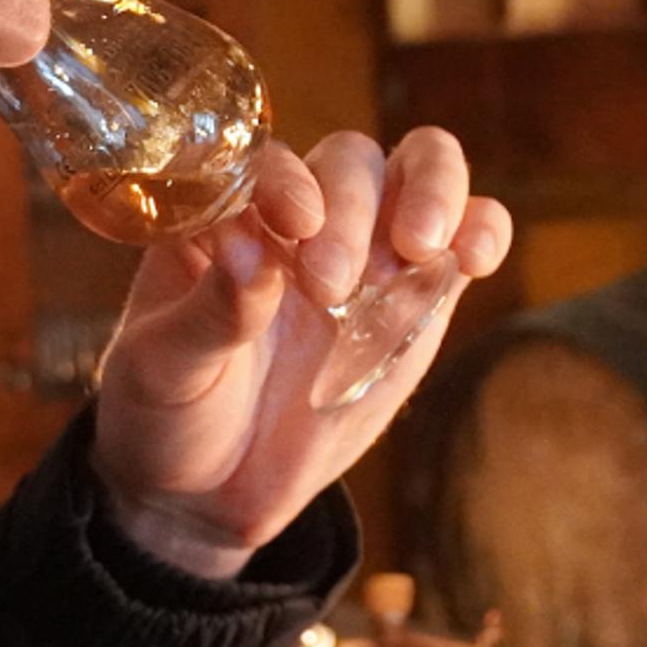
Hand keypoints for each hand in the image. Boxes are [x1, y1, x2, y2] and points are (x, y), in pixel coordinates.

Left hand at [89, 128, 515, 579]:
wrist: (213, 484)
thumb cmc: (169, 409)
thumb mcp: (164, 368)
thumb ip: (210, 311)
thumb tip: (249, 246)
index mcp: (220, 217)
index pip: (266, 162)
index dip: (287, 180)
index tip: (294, 224)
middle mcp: (296, 217)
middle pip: (347, 162)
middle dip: (350, 211)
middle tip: (330, 286)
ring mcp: (363, 248)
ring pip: (416, 169)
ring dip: (431, 191)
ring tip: (421, 247)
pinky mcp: (419, 292)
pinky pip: (465, 232)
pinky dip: (481, 227)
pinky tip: (475, 257)